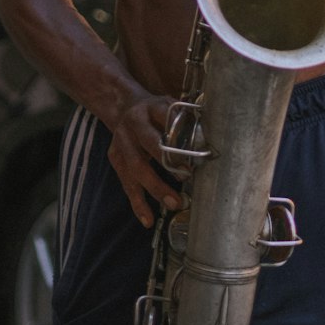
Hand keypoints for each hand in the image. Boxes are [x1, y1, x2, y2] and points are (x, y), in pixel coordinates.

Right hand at [107, 92, 183, 228]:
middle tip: (185, 181)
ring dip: (155, 189)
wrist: (124, 107)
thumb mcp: (170, 105)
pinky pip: (127, 184)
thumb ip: (185, 120)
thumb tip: (208, 142)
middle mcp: (133, 123)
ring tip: (173, 204)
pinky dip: (137, 203)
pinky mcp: (115, 159)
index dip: (178, 139)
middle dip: (168, 164)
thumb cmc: (156, 111)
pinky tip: (147, 219)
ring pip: (136, 169)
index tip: (193, 159)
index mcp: (151, 107)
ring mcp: (121, 142)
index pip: (166, 120)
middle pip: (149, 146)